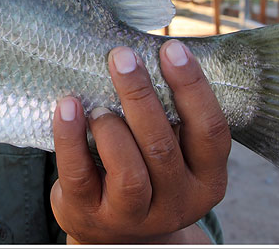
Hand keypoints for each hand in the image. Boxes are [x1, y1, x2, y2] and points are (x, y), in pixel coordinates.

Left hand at [50, 40, 229, 243]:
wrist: (114, 230)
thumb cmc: (146, 170)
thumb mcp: (172, 150)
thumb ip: (170, 114)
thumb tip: (151, 49)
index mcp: (207, 179)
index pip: (212, 132)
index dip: (193, 88)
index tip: (172, 48)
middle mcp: (177, 202)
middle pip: (163, 146)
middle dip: (140, 95)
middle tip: (122, 56)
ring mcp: (134, 215)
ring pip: (128, 170)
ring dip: (111, 126)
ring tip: (98, 105)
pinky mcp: (91, 215)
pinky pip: (80, 173)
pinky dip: (70, 136)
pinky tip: (67, 107)